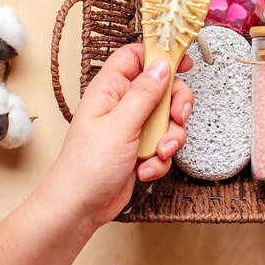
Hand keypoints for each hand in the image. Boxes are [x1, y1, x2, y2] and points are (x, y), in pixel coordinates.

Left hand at [38, 44, 193, 229]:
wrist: (79, 208)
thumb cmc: (86, 167)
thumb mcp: (120, 125)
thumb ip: (145, 94)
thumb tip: (162, 66)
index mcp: (109, 90)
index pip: (136, 57)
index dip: (160, 55)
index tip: (184, 62)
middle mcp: (122, 105)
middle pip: (162, 89)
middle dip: (175, 105)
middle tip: (179, 116)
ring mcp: (133, 127)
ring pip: (168, 120)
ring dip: (169, 139)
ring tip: (157, 154)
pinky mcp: (141, 148)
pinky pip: (164, 145)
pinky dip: (160, 160)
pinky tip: (144, 170)